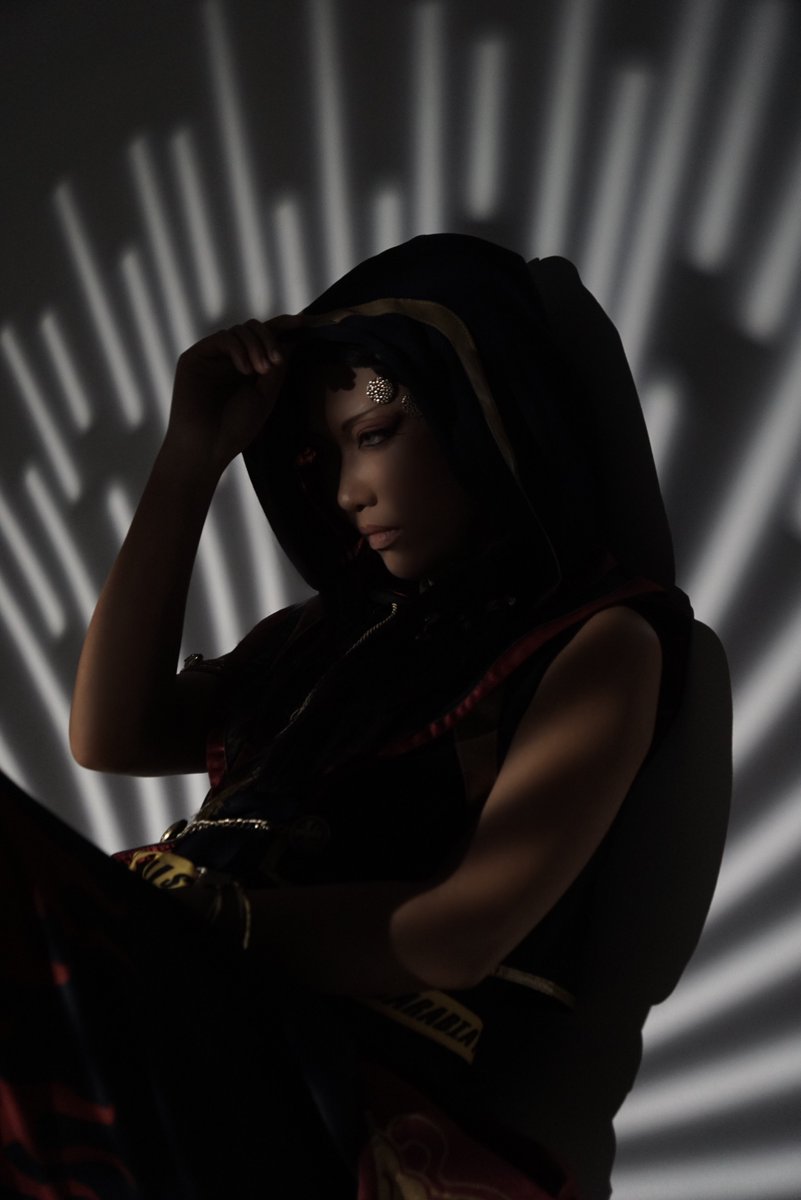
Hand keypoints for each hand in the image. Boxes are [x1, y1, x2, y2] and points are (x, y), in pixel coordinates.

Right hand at [166, 314, 305, 475]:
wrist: (207, 447)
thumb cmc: (236, 428)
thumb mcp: (265, 395)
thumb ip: (276, 368)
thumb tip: (291, 341)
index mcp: (246, 368)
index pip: (264, 339)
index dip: (283, 327)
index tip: (303, 323)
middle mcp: (228, 359)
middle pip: (253, 329)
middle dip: (270, 339)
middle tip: (275, 363)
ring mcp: (212, 357)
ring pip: (240, 330)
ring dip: (256, 345)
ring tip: (261, 370)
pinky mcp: (195, 357)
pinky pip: (223, 338)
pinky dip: (239, 348)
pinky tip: (245, 369)